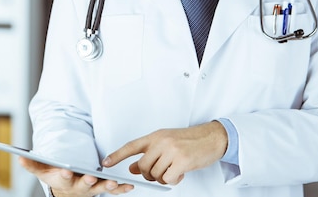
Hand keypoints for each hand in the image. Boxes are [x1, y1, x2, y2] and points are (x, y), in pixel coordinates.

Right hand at [18, 157, 133, 196]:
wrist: (68, 191)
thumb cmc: (55, 176)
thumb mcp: (42, 170)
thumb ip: (32, 164)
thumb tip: (18, 157)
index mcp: (63, 181)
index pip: (62, 178)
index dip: (64, 175)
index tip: (66, 171)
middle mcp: (78, 187)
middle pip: (83, 186)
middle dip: (87, 182)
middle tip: (91, 178)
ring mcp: (91, 189)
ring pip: (99, 189)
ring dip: (107, 187)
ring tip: (113, 183)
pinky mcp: (102, 188)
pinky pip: (113, 190)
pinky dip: (121, 189)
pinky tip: (129, 186)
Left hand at [101, 121, 227, 184]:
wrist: (212, 137)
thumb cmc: (189, 140)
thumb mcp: (166, 143)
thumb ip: (149, 154)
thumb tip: (132, 167)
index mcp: (156, 136)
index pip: (131, 146)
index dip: (117, 155)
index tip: (105, 162)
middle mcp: (161, 142)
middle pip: (143, 167)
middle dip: (149, 175)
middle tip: (160, 173)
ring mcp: (171, 150)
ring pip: (155, 175)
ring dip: (163, 178)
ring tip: (174, 170)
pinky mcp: (182, 161)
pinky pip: (168, 179)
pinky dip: (173, 180)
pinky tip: (180, 173)